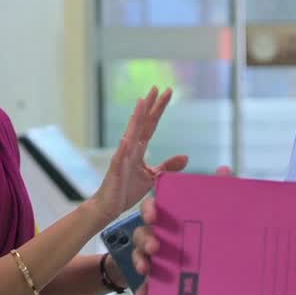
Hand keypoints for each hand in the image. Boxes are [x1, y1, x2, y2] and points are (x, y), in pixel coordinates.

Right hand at [90, 87, 187, 222]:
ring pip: (130, 134)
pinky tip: (126, 139)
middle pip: (141, 123)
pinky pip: (120, 158)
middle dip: (149, 106)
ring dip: (136, 119)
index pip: (150, 125)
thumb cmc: (127, 190)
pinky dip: (123, 149)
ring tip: (141, 103)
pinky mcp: (116, 171)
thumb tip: (186, 156)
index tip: (167, 92)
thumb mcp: (153, 176)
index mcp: (139, 149)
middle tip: (157, 88)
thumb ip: (167, 166)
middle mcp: (130, 149)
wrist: (110, 206)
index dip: (158, 109)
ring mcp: (122, 158)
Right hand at [131, 164, 231, 294]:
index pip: (154, 208)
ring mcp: (154, 259)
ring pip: (140, 256)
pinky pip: (145, 285)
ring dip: (141, 261)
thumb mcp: (215, 217)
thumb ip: (219, 193)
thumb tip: (224, 170)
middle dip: (146, 238)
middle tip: (156, 247)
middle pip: (143, 233)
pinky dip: (144, 290)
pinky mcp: (154, 280)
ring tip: (147, 270)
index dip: (150, 209)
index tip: (154, 214)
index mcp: (170, 220)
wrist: (210, 276)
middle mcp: (158, 237)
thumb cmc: (207, 238)